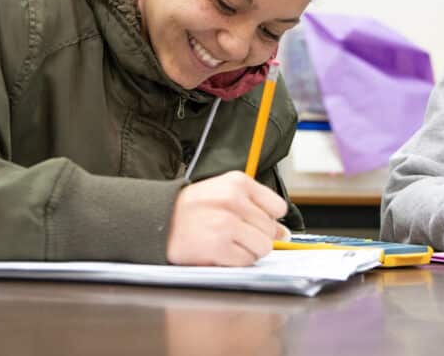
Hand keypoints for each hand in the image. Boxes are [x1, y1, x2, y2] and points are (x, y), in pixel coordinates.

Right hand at [166, 171, 289, 265]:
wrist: (159, 220)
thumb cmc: (194, 208)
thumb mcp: (225, 193)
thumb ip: (256, 207)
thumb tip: (283, 233)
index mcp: (238, 182)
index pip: (278, 207)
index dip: (269, 218)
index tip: (255, 221)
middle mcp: (233, 200)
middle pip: (271, 229)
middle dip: (257, 236)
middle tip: (235, 234)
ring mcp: (225, 224)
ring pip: (262, 247)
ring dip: (248, 250)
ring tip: (228, 242)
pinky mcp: (217, 246)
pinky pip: (246, 261)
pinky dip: (236, 261)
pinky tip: (220, 251)